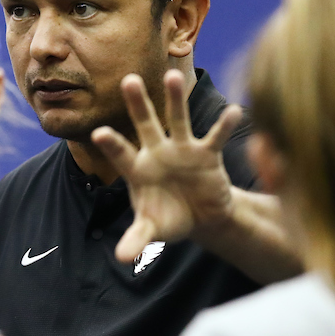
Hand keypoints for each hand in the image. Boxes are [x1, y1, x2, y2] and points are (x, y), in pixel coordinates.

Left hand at [90, 70, 241, 263]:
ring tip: (173, 76)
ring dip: (175, 99)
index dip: (112, 144)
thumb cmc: (169, 218)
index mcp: (138, 169)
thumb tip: (122, 259)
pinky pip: (215, 136)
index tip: (99, 131)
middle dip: (137, 104)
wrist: (200, 217)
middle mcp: (157, 152)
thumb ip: (137, 239)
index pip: (121, 154)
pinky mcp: (207, 153)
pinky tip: (235, 111)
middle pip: (145, 124)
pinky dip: (225, 125)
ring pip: (177, 119)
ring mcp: (182, 149)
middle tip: (128, 79)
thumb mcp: (152, 229)